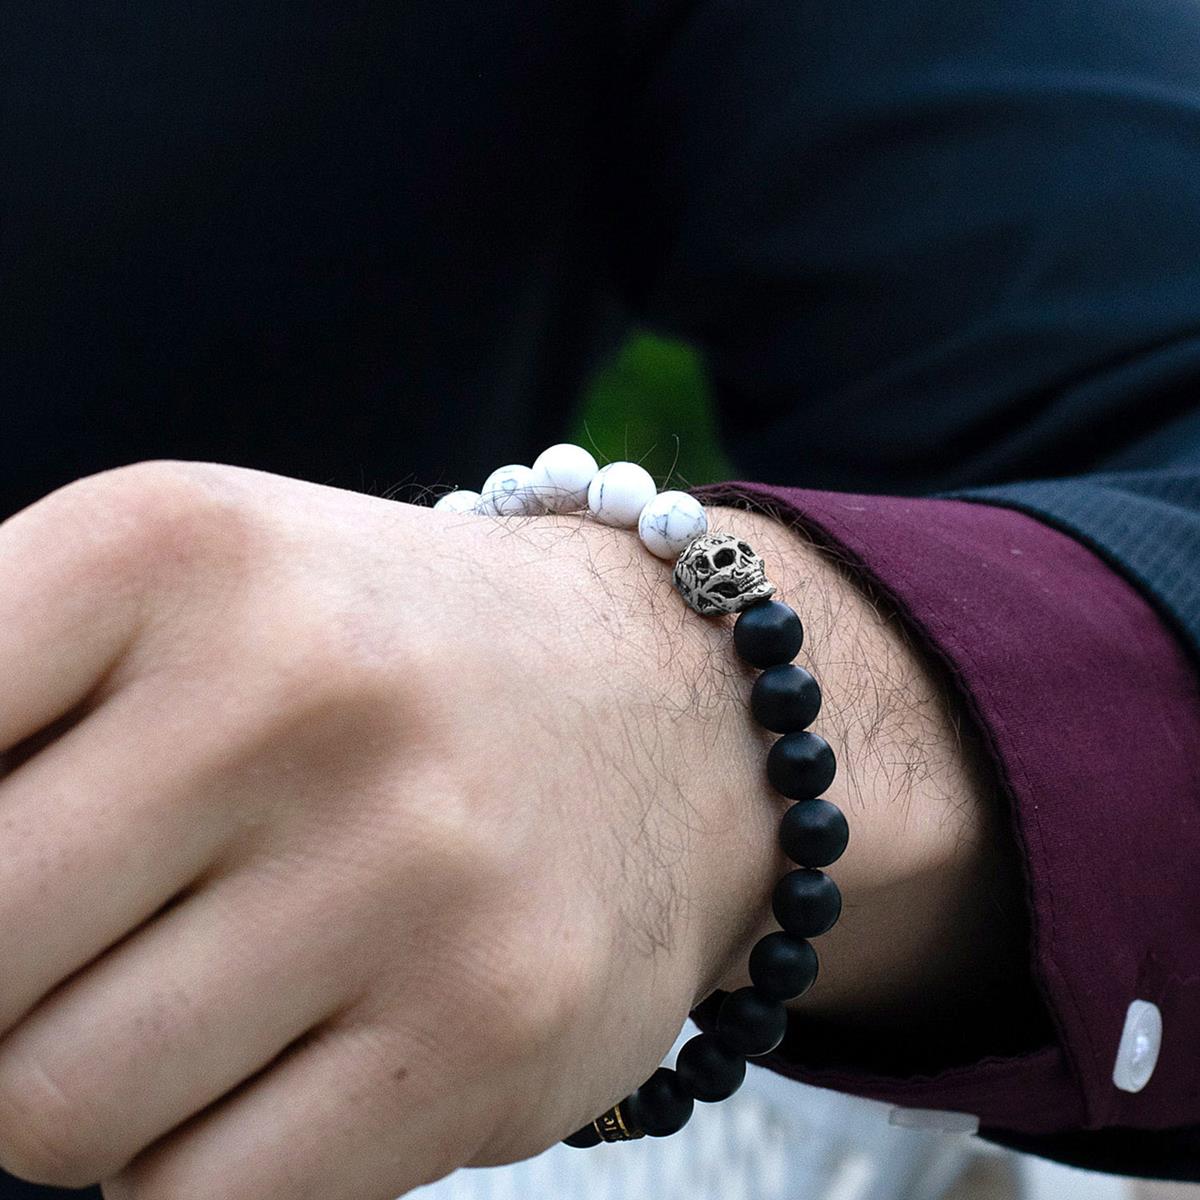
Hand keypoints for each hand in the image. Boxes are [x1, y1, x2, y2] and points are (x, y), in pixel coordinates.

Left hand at [0, 460, 1019, 1196]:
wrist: (662, 704)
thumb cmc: (381, 660)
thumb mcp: (186, 596)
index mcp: (183, 549)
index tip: (13, 867)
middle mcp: (308, 691)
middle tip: (82, 936)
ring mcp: (418, 868)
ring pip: (56, 1111)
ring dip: (89, 1079)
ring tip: (198, 987)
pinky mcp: (496, 1023)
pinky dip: (195, 1154)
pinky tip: (283, 1054)